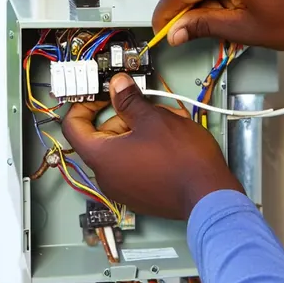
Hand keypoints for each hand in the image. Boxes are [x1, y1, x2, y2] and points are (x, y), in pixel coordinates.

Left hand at [62, 74, 242, 220]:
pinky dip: (145, 150)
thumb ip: (129, 99)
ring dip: (139, 131)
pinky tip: (169, 141)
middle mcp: (106, 177)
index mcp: (101, 157)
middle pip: (102, 137)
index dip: (83, 105)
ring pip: (121, 150)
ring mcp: (123, 189)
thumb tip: (117, 86)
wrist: (210, 196)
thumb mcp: (154, 118)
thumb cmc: (183, 161)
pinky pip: (133, 165)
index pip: (73, 126)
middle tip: (146, 105)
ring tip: (167, 122)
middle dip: (123, 117)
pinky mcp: (140, 195)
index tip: (99, 96)